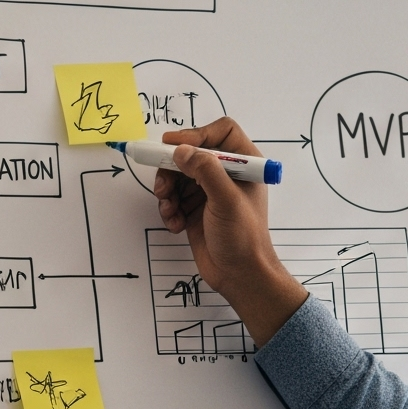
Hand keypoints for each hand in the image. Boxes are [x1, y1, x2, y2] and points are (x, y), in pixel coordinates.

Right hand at [153, 118, 306, 347]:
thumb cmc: (243, 238)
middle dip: (172, 168)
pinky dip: (169, 208)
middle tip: (163, 186)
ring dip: (167, 191)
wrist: (240, 276)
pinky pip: (174, 198)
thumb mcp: (226, 200)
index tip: (173, 146)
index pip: (220, 132)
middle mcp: (226, 174)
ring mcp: (209, 192)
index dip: (196, 134)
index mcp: (244, 165)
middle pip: (191, 153)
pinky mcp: (195, 209)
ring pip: (177, 176)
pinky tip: (174, 224)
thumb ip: (205, 171)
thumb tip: (181, 151)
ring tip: (169, 210)